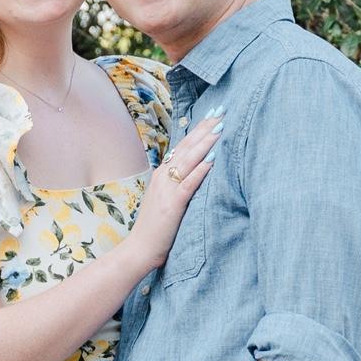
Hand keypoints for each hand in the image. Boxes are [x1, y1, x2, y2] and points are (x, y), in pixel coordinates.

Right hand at [126, 112, 223, 270]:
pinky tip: (212, 159)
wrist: (139, 249)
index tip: (213, 115)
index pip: (182, 146)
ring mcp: (166, 190)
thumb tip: (193, 172)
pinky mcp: (172, 205)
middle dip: (204, 128)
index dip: (198, 130)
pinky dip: (200, 170)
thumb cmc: (154, 229)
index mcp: (161, 175)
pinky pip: (188, 183)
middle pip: (186, 147)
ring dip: (205, 143)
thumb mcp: (164, 201)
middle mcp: (162, 177)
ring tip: (220, 127)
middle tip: (221, 110)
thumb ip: (175, 185)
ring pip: (188, 160)